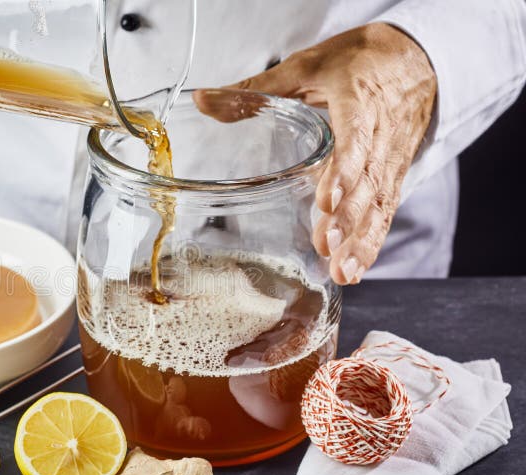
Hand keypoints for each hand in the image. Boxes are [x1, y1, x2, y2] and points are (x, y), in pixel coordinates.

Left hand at [194, 23, 436, 284]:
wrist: (416, 58)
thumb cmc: (357, 62)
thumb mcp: (306, 66)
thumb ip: (256, 90)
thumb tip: (202, 101)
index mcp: (359, 102)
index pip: (355, 140)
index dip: (343, 172)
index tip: (326, 201)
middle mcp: (381, 135)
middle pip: (368, 181)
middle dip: (349, 219)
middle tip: (326, 248)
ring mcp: (391, 159)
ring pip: (380, 202)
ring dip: (362, 240)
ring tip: (342, 272)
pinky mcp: (395, 176)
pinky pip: (387, 211)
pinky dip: (373, 242)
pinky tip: (356, 269)